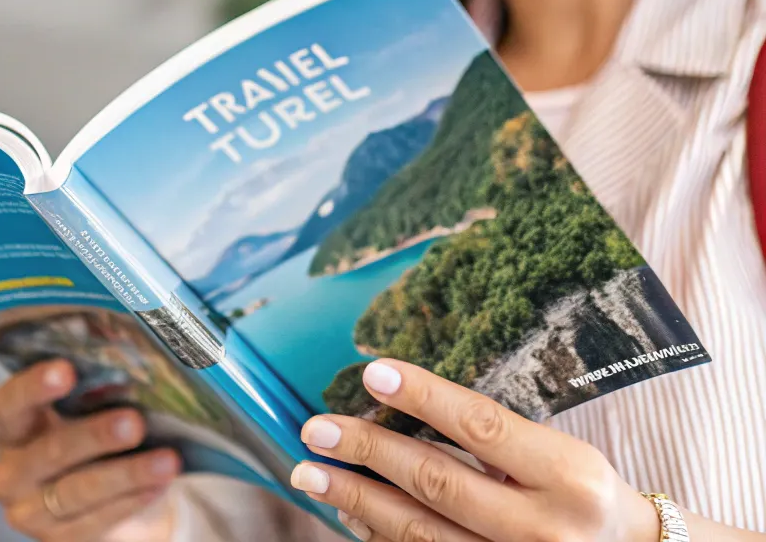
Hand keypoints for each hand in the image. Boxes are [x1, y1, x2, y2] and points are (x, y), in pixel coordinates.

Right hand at [0, 359, 181, 539]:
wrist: (100, 494)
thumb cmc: (87, 434)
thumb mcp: (81, 409)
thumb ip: (93, 385)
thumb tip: (130, 354)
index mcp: (12, 427)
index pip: (9, 403)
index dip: (34, 386)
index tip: (67, 370)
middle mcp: (11, 470)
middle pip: (48, 452)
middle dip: (94, 436)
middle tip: (134, 422)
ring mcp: (30, 510)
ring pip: (75, 491)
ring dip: (125, 474)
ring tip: (166, 460)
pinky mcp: (56, 539)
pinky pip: (94, 522)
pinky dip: (130, 501)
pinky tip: (158, 484)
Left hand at [290, 359, 660, 541]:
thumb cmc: (585, 495)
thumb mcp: (560, 455)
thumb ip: (493, 436)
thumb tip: (404, 404)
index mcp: (567, 475)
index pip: (481, 426)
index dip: (424, 396)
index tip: (373, 371)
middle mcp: (543, 529)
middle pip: (437, 483)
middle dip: (368, 452)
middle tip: (316, 429)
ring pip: (421, 534)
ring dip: (358, 500)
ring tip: (312, 474)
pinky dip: (382, 538)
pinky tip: (350, 514)